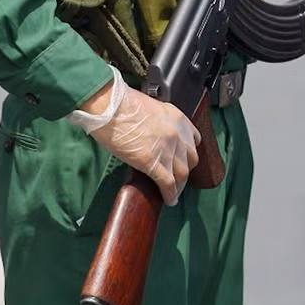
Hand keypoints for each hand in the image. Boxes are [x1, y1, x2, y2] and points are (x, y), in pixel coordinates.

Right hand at [70, 74, 199, 205]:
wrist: (110, 107)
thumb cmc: (122, 105)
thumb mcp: (151, 109)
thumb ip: (160, 123)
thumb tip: (155, 136)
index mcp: (178, 118)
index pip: (194, 140)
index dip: (189, 153)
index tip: (184, 159)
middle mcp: (178, 134)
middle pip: (190, 159)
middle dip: (185, 170)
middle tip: (178, 178)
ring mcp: (167, 149)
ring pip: (181, 174)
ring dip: (179, 186)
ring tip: (173, 193)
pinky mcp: (152, 162)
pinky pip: (167, 183)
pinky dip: (169, 194)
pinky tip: (169, 200)